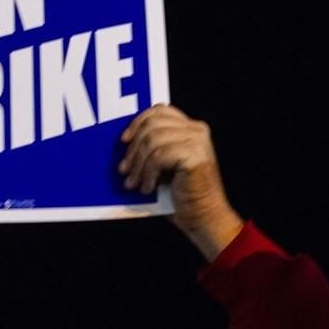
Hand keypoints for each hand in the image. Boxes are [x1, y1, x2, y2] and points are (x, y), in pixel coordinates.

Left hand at [119, 104, 243, 260]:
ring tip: (133, 183)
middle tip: (124, 170)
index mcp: (192, 128)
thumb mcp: (166, 165)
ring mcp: (198, 141)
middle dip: (134, 148)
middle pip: (153, 125)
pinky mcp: (194, 155)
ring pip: (153, 140)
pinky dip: (148, 173)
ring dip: (138, 164)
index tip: (124, 141)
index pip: (160, 110)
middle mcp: (197, 130)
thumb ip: (155, 147)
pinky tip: (147, 187)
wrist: (204, 218)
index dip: (138, 122)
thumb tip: (126, 142)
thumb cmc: (183, 195)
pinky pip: (159, 156)